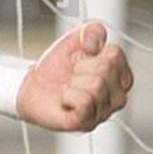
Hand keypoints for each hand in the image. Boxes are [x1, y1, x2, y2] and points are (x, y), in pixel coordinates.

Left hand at [17, 20, 132, 132]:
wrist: (32, 86)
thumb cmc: (57, 67)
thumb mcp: (74, 40)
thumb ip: (92, 30)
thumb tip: (97, 38)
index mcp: (120, 76)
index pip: (115, 54)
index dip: (90, 51)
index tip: (81, 57)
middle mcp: (118, 97)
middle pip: (105, 68)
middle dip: (81, 66)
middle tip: (72, 75)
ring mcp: (103, 112)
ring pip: (96, 85)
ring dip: (73, 82)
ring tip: (68, 88)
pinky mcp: (86, 123)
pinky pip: (85, 102)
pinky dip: (69, 96)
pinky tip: (65, 100)